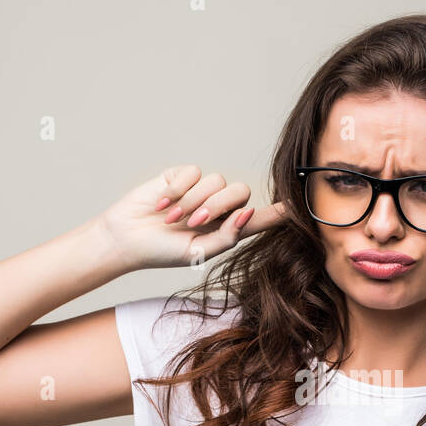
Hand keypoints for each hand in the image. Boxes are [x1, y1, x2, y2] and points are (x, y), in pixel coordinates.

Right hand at [97, 164, 288, 271]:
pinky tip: (162, 205)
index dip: (277, 213)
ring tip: (173, 219)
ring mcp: (199, 190)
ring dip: (194, 201)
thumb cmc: (161, 252)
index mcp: (225, 229)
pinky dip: (178, 190)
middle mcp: (216, 208)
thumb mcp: (197, 252)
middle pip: (239, 193)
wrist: (126, 239)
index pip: (258, 219)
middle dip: (219, 206)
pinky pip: (192, 173)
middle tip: (195, 222)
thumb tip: (248, 214)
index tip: (299, 207)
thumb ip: (226, 237)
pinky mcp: (180, 177)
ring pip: (217, 182)